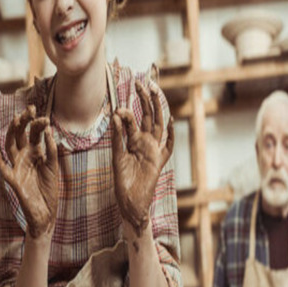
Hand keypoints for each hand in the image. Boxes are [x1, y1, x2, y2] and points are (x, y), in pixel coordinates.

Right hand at [0, 105, 58, 238]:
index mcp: (34, 152)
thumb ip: (51, 150)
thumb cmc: (49, 188)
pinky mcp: (13, 180)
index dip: (37, 124)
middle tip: (28, 110)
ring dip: (11, 134)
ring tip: (15, 121)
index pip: (32, 133)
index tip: (44, 117)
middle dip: (23, 122)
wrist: (46, 211)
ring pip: (9, 146)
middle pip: (19, 135)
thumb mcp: (53, 167)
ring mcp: (17, 167)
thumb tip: (49, 131)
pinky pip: (3, 169)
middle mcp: (23, 156)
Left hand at [111, 80, 173, 235]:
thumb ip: (118, 138)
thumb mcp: (116, 157)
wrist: (130, 204)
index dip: (128, 108)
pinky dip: (171, 134)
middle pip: (148, 116)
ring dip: (157, 108)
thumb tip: (116, 116)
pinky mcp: (159, 162)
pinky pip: (168, 146)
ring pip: (158, 125)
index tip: (120, 102)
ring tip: (153, 91)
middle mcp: (145, 143)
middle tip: (141, 82)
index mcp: (132, 141)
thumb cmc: (122, 183)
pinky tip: (170, 121)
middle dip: (145, 100)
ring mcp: (153, 151)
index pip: (132, 119)